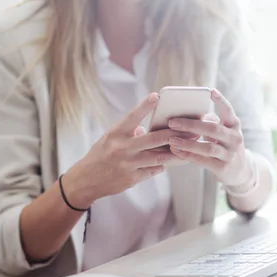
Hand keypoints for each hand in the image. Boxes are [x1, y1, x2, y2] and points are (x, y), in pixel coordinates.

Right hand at [63, 93, 185, 208]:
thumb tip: (148, 130)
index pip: (132, 116)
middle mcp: (122, 148)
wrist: (86, 180)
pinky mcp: (131, 179)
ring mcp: (128, 164)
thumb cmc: (100, 155)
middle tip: (189, 130)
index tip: (157, 96)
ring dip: (174, 152)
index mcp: (115, 134)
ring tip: (188, 147)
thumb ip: (129, 132)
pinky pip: (153, 171)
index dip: (145, 106)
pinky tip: (167, 162)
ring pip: (158, 157)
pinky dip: (161, 165)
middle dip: (174, 134)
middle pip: (154, 139)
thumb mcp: (110, 138)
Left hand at [168, 89, 250, 186]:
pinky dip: (188, 155)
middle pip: (213, 129)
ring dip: (187, 143)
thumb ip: (210, 121)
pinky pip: (203, 161)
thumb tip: (190, 113)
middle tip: (172, 122)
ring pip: (207, 147)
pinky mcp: (223, 168)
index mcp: (234, 125)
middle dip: (191, 125)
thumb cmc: (224, 144)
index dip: (221, 101)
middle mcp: (235, 138)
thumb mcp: (222, 131)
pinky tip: (176, 151)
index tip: (211, 91)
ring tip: (171, 140)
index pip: (229, 111)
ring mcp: (230, 154)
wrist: (239, 170)